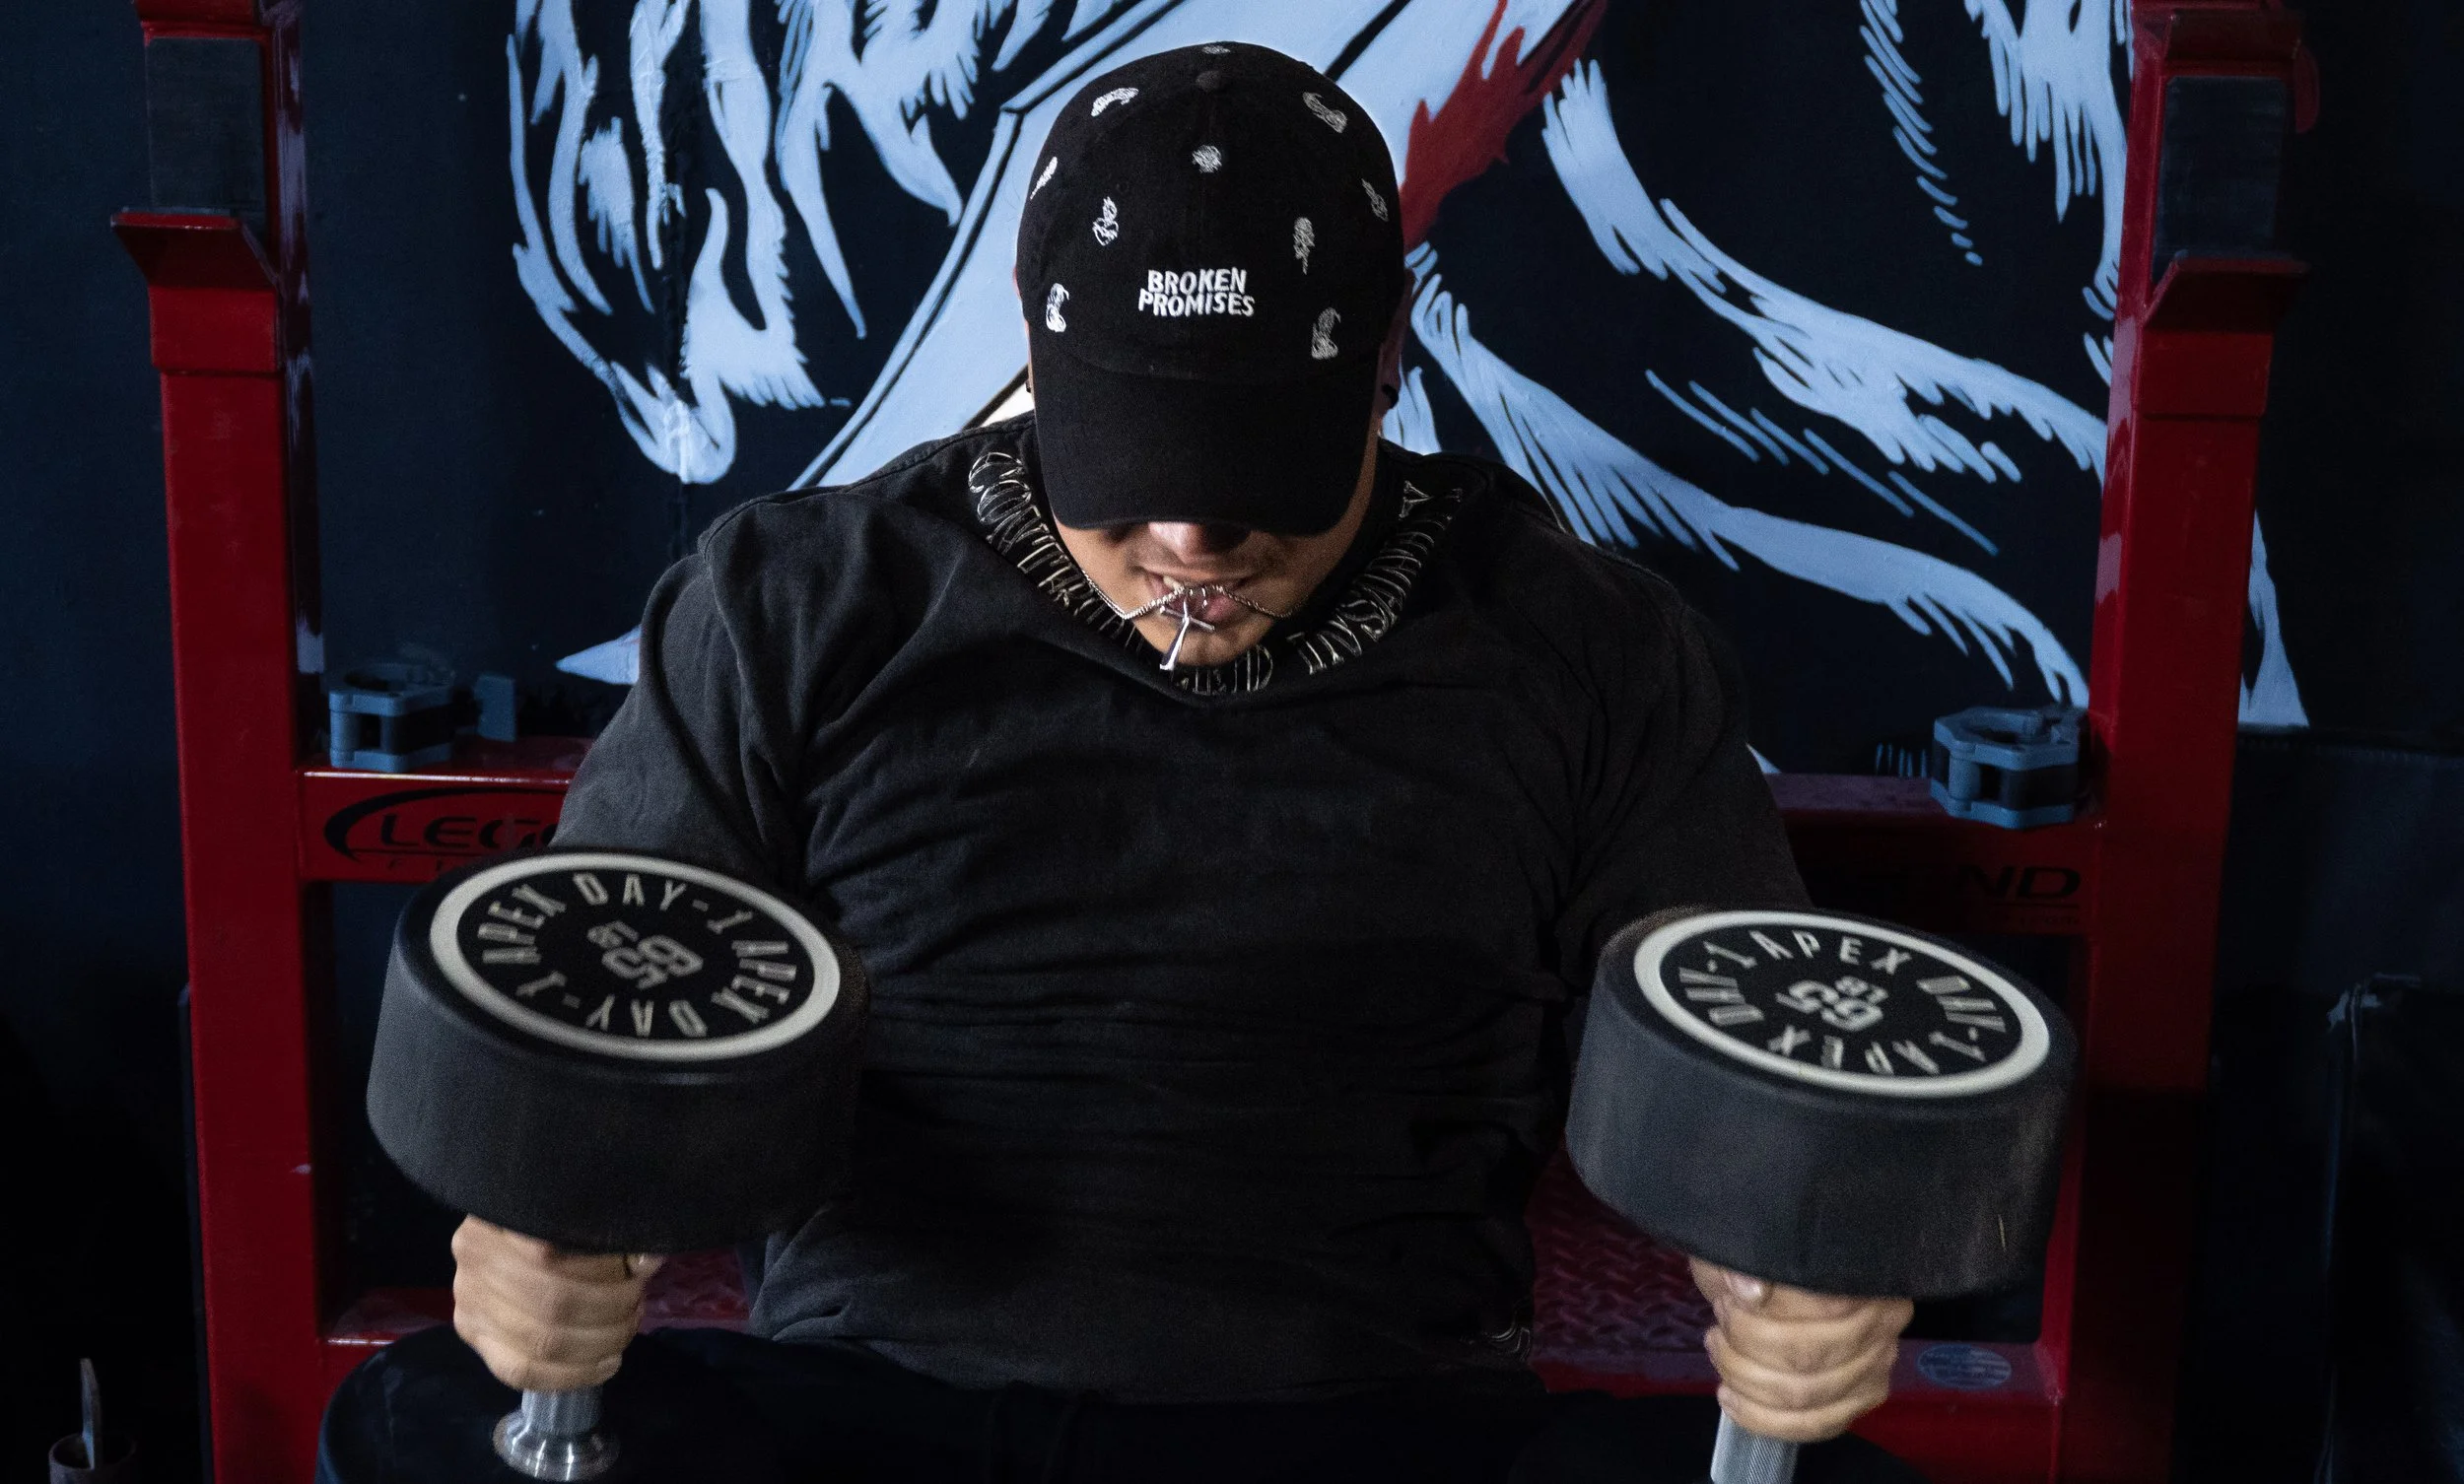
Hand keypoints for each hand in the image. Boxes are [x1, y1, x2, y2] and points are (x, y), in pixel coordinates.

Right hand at [450, 1216, 663, 1391]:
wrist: (509, 1229)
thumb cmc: (561, 1214)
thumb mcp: (585, 1209)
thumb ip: (611, 1232)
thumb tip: (645, 1264)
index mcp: (505, 1216)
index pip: (554, 1253)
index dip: (605, 1271)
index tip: (639, 1270)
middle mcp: (476, 1255)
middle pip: (553, 1302)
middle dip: (610, 1310)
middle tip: (635, 1304)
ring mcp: (468, 1298)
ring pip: (540, 1342)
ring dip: (598, 1343)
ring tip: (624, 1330)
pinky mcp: (471, 1332)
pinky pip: (520, 1371)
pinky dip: (570, 1375)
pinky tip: (603, 1364)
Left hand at [1692, 1258, 1911, 1442]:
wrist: (1764, 1276)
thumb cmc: (1756, 1256)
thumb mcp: (1743, 1245)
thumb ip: (1747, 1262)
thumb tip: (1751, 1291)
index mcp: (1861, 1272)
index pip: (1819, 1309)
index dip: (1761, 1316)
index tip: (1726, 1304)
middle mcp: (1884, 1319)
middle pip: (1811, 1358)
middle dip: (1748, 1350)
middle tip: (1717, 1332)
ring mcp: (1877, 1362)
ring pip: (1809, 1396)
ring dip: (1749, 1382)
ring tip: (1720, 1356)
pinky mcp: (1862, 1396)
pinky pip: (1817, 1424)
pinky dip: (1765, 1419)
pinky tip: (1733, 1398)